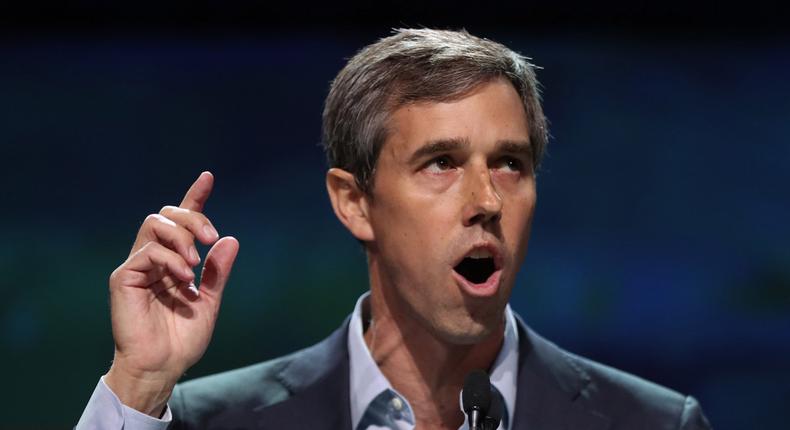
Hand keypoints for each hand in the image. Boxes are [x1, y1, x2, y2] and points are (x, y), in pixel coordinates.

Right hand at [104, 172, 238, 415]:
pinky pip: (147, 251)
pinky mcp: (124, 277)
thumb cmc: (182, 339)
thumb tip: (229, 240)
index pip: (182, 222)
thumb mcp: (209, 301)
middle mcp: (153, 258)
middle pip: (167, 214)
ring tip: (194, 263)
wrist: (162, 366)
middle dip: (193, 217)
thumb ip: (217, 272)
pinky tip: (184, 277)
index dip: (194, 197)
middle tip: (210, 238)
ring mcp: (136, 266)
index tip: (208, 177)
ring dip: (181, 237)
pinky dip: (170, 259)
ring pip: (155, 225)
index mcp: (173, 261)